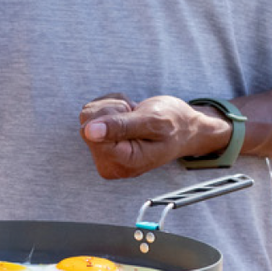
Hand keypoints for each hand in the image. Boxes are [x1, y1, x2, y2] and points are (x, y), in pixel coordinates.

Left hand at [78, 93, 229, 179]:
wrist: (184, 129)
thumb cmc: (174, 125)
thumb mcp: (152, 122)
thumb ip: (121, 127)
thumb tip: (88, 132)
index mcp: (121, 164)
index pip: (89, 131)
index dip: (111, 115)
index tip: (134, 116)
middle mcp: (109, 164)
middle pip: (86, 123)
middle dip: (113, 110)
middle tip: (137, 116)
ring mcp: (103, 155)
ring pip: (89, 115)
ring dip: (114, 107)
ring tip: (135, 116)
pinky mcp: (101, 143)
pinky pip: (92, 113)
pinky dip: (112, 107)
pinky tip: (130, 115)